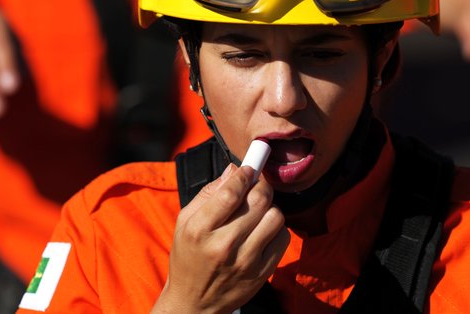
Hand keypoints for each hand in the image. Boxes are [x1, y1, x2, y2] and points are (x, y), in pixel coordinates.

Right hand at [151, 164, 289, 313]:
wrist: (195, 303)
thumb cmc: (189, 256)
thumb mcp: (186, 222)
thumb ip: (209, 193)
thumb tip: (234, 170)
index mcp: (199, 230)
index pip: (230, 193)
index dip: (245, 175)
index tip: (249, 168)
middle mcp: (223, 245)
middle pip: (258, 200)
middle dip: (261, 185)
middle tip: (257, 184)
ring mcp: (245, 261)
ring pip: (275, 216)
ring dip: (270, 207)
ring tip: (259, 210)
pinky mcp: (262, 272)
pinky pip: (283, 238)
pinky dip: (276, 228)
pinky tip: (263, 229)